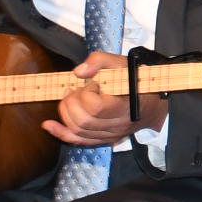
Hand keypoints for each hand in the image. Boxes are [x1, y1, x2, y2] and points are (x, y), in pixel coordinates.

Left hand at [43, 53, 166, 145]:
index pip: (96, 107)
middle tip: (74, 90)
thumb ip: (99, 60)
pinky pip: (79, 141)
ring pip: (79, 132)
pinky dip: (61, 134)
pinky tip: (48, 125)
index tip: (92, 84)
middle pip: (83, 121)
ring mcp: (111, 135)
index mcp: (125, 106)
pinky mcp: (104, 139)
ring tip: (69, 98)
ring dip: (66, 114)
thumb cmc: (136, 81)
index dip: (86, 94)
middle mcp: (118, 125)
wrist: (153, 102)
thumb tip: (78, 72)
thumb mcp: (121, 62)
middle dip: (71, 103)